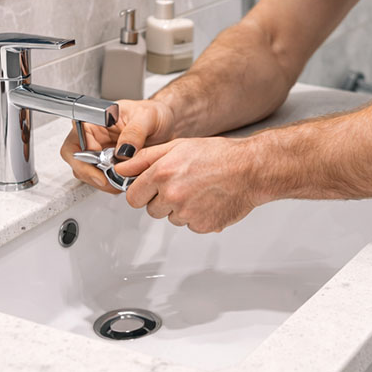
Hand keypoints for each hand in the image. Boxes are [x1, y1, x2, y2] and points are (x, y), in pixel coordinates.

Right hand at [60, 98, 175, 191]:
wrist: (168, 124)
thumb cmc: (155, 113)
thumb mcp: (148, 117)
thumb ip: (134, 132)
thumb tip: (122, 151)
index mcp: (96, 121)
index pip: (75, 141)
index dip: (82, 159)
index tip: (99, 170)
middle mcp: (95, 137)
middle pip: (78, 161)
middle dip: (94, 175)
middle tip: (114, 180)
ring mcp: (102, 152)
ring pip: (89, 173)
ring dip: (105, 181)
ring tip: (125, 180)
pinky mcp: (111, 164)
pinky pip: (104, 178)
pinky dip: (114, 183)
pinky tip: (128, 180)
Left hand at [115, 136, 260, 232]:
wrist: (250, 170)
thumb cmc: (219, 155)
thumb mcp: (178, 146)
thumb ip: (144, 159)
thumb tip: (120, 169)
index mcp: (162, 173)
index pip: (132, 196)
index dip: (141, 191)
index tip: (150, 188)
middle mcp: (172, 195)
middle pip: (151, 210)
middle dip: (161, 200)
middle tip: (181, 184)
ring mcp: (186, 213)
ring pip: (171, 218)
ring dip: (179, 208)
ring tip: (198, 190)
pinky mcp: (201, 226)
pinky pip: (189, 225)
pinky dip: (196, 216)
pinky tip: (207, 200)